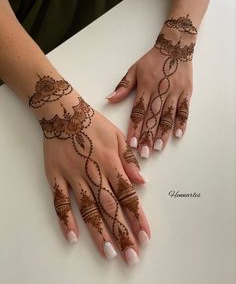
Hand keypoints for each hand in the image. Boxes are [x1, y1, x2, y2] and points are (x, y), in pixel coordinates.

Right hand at [40, 93, 149, 265]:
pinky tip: (72, 237)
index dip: (137, 217)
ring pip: (87, 208)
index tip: (145, 237)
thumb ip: (129, 160)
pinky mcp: (55, 177)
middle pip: (110, 207)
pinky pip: (59, 201)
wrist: (64, 112)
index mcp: (111, 162)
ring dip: (98, 232)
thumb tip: (143, 181)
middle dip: (122, 233)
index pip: (127, 195)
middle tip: (131, 256)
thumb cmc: (93, 123)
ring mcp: (73, 176)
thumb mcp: (117, 136)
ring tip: (108, 253)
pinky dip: (65, 219)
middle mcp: (94, 172)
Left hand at [107, 20, 195, 157]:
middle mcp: (160, 92)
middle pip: (153, 117)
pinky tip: (178, 134)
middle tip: (145, 152)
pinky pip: (184, 109)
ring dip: (163, 132)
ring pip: (168, 116)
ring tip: (158, 147)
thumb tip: (109, 99)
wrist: (175, 47)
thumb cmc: (151, 61)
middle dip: (148, 136)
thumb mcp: (134, 70)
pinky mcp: (186, 93)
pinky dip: (182, 122)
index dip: (135, 128)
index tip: (131, 143)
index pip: (138, 112)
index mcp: (145, 88)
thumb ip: (123, 86)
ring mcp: (174, 93)